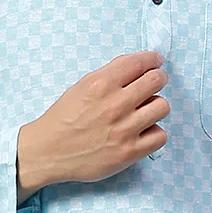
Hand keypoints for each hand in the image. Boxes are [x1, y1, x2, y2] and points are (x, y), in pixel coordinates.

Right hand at [16, 51, 168, 198]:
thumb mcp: (81, 86)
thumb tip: (138, 64)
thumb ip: (109, 74)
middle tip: (153, 84)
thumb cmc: (64, 118)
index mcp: (102, 83)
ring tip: (144, 112)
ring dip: (155, 106)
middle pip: (157, 81)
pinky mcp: (129, 152)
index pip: (140, 62)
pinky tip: (142, 132)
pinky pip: (160, 135)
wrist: (48, 152)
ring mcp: (124, 129)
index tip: (156, 62)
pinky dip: (154, 132)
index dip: (153, 60)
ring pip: (162, 106)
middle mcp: (115, 104)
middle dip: (158, 79)